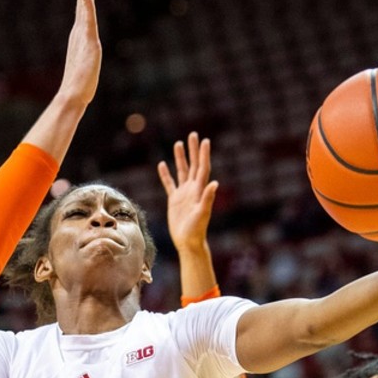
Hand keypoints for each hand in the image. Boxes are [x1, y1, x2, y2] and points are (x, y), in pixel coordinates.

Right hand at [56, 0, 100, 110]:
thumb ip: (83, 64)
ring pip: (84, 7)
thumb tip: (81, 70)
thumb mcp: (84, 69)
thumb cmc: (77, 88)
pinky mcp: (89, 43)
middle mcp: (80, 32)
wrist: (73, 97)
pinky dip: (86, 6)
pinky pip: (88, 21)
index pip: (84, 9)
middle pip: (82, 2)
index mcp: (80, 36)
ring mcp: (83, 36)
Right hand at [158, 132, 218, 253]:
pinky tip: (162, 165)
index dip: (203, 154)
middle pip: (193, 165)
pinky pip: (169, 184)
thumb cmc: (196, 230)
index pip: (202, 168)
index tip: (204, 140)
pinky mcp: (174, 201)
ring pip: (182, 172)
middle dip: (193, 150)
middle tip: (192, 135)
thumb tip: (215, 183)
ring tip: (178, 144)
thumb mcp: (202, 214)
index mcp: (199, 190)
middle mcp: (192, 189)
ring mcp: (183, 194)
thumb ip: (208, 198)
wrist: (188, 242)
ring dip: (181, 158)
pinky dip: (166, 175)